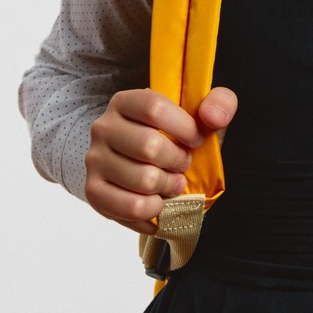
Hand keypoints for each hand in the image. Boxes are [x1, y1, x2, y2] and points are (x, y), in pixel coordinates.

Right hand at [83, 86, 236, 233]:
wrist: (140, 162)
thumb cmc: (174, 137)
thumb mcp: (200, 114)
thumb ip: (219, 103)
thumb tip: (213, 117)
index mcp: (125, 101)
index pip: (154, 107)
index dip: (184, 127)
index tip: (197, 139)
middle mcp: (103, 127)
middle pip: (149, 146)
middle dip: (178, 161)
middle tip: (183, 165)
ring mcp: (94, 160)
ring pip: (143, 180)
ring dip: (169, 187)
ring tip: (173, 184)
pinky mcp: (93, 191)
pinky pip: (130, 208)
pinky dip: (153, 210)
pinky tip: (159, 204)